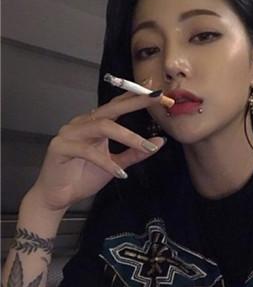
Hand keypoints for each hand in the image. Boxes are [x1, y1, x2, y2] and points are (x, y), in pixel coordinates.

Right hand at [29, 90, 167, 212]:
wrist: (58, 196)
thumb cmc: (84, 177)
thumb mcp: (117, 164)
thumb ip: (135, 152)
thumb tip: (159, 142)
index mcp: (94, 123)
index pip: (116, 106)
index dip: (134, 97)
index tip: (154, 90)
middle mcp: (82, 123)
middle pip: (110, 109)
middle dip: (134, 102)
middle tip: (154, 98)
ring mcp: (70, 133)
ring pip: (102, 126)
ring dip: (127, 136)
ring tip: (146, 147)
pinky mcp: (60, 148)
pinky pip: (87, 151)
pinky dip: (106, 162)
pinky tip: (119, 173)